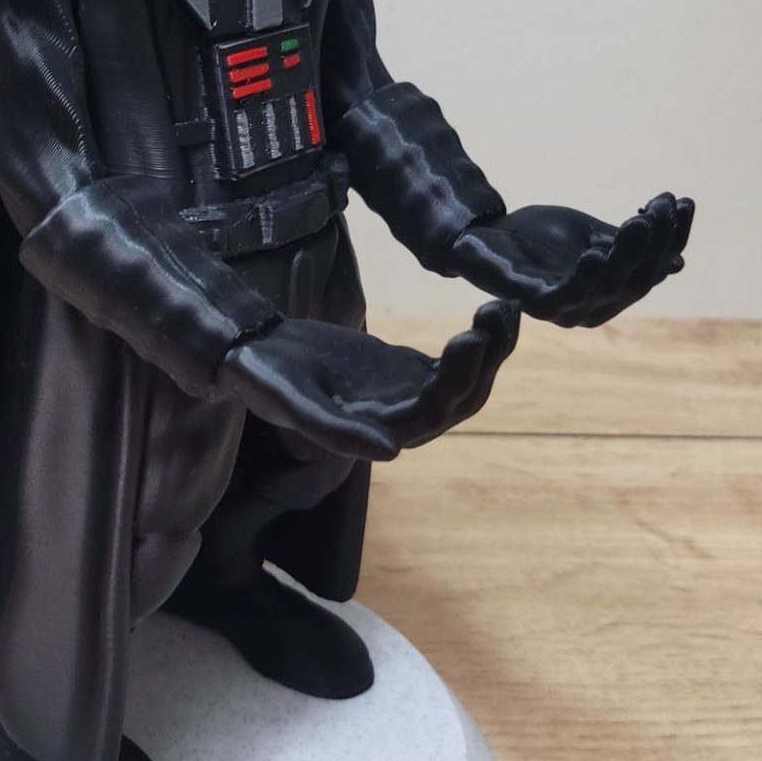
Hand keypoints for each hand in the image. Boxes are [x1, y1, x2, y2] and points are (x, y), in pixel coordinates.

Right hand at [218, 301, 519, 460]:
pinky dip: (478, 341)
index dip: (458, 381)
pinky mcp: (407, 371)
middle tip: (499, 314)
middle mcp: (400, 421)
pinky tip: (496, 311)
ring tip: (506, 309)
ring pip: (465, 383)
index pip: (432, 415)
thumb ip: (336, 431)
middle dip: (486, 361)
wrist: (255, 353)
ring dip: (490, 350)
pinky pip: (453, 363)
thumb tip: (393, 451)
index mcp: (376, 432)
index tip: (471, 338)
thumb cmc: (264, 380)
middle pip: (460, 401)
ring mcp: (408, 395)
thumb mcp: (293, 402)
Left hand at [452, 192, 693, 326]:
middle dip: (654, 241)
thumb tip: (678, 260)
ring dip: (627, 252)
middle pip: (635, 278)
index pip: (651, 268)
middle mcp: (593, 309)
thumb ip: (625, 246)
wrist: (481, 237)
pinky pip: (566, 294)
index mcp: (610, 294)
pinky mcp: (535, 304)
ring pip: (607, 285)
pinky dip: (585, 276)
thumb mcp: (590, 235)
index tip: (683, 200)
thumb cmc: (536, 238)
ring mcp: (564, 310)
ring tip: (639, 221)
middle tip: (662, 206)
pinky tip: (596, 252)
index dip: (670, 237)